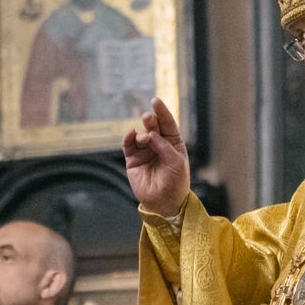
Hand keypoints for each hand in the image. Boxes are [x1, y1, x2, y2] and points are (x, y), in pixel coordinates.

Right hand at [122, 97, 191, 218]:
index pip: (167, 123)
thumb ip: (164, 146)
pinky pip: (129, 145)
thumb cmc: (176, 182)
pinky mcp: (133, 160)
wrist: (165, 202)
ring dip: (141, 133)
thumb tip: (149, 134)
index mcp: (173, 143)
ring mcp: (145, 151)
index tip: (156, 101)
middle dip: (151, 120)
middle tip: (148, 118)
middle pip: (153, 126)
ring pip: (140, 135)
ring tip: (145, 138)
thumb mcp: (176, 162)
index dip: (162, 112)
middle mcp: (158, 144)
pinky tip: (131, 135)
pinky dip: (128, 138)